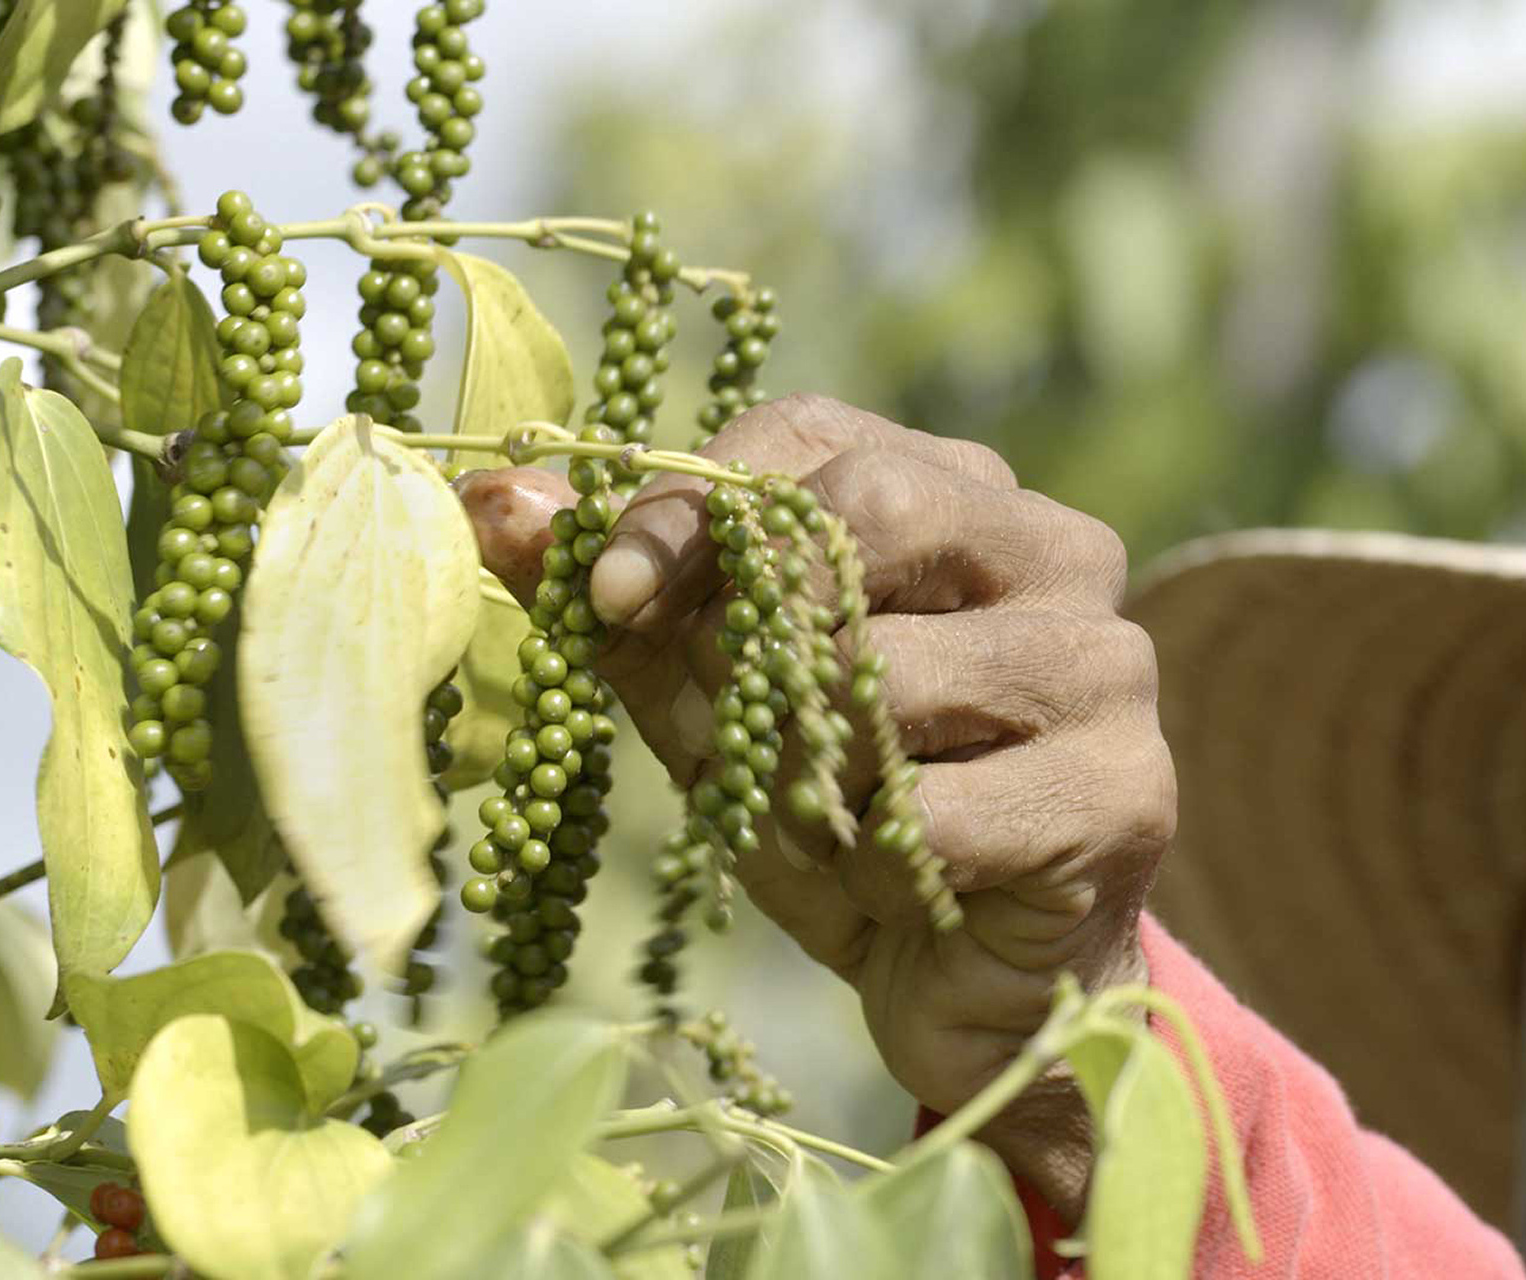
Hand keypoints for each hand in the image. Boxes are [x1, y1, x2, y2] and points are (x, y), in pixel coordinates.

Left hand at [458, 394, 1174, 1216]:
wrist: (962, 984)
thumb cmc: (833, 816)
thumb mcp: (705, 699)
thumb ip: (619, 602)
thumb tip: (492, 503)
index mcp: (955, 493)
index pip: (807, 438)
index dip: (686, 507)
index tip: (608, 596)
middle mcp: (1052, 547)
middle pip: (856, 517)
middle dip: (748, 641)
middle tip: (732, 732)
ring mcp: (1105, 662)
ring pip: (875, 677)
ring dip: (797, 781)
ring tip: (829, 826)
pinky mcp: (1125, 790)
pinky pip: (924, 813)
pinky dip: (866, 866)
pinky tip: (904, 886)